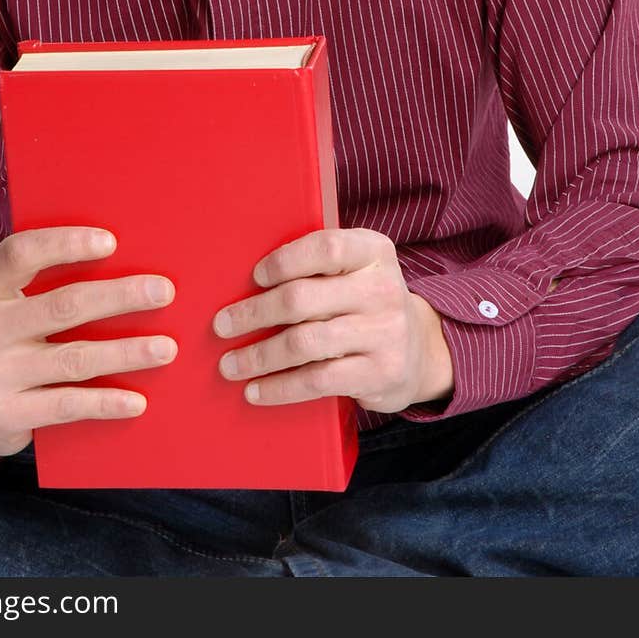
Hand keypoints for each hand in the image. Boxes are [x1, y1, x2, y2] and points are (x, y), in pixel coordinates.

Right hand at [0, 226, 176, 454]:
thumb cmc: (2, 336)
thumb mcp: (4, 302)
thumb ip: (40, 281)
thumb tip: (121, 259)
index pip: (20, 254)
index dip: (65, 243)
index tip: (111, 242)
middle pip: (63, 306)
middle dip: (119, 296)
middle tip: (163, 291)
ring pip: (74, 358)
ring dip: (127, 352)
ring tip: (166, 348)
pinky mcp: (3, 415)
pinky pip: (66, 405)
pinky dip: (105, 402)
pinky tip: (137, 400)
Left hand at [212, 228, 452, 412]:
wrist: (417, 350)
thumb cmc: (363, 302)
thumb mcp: (355, 271)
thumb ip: (317, 265)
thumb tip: (242, 278)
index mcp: (374, 252)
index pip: (326, 247)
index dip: (285, 261)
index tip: (254, 276)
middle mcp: (383, 289)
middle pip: (303, 299)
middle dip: (254, 313)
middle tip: (221, 326)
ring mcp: (385, 333)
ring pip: (304, 343)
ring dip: (258, 356)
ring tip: (230, 364)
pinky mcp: (380, 373)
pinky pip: (318, 381)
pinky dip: (280, 388)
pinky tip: (256, 390)